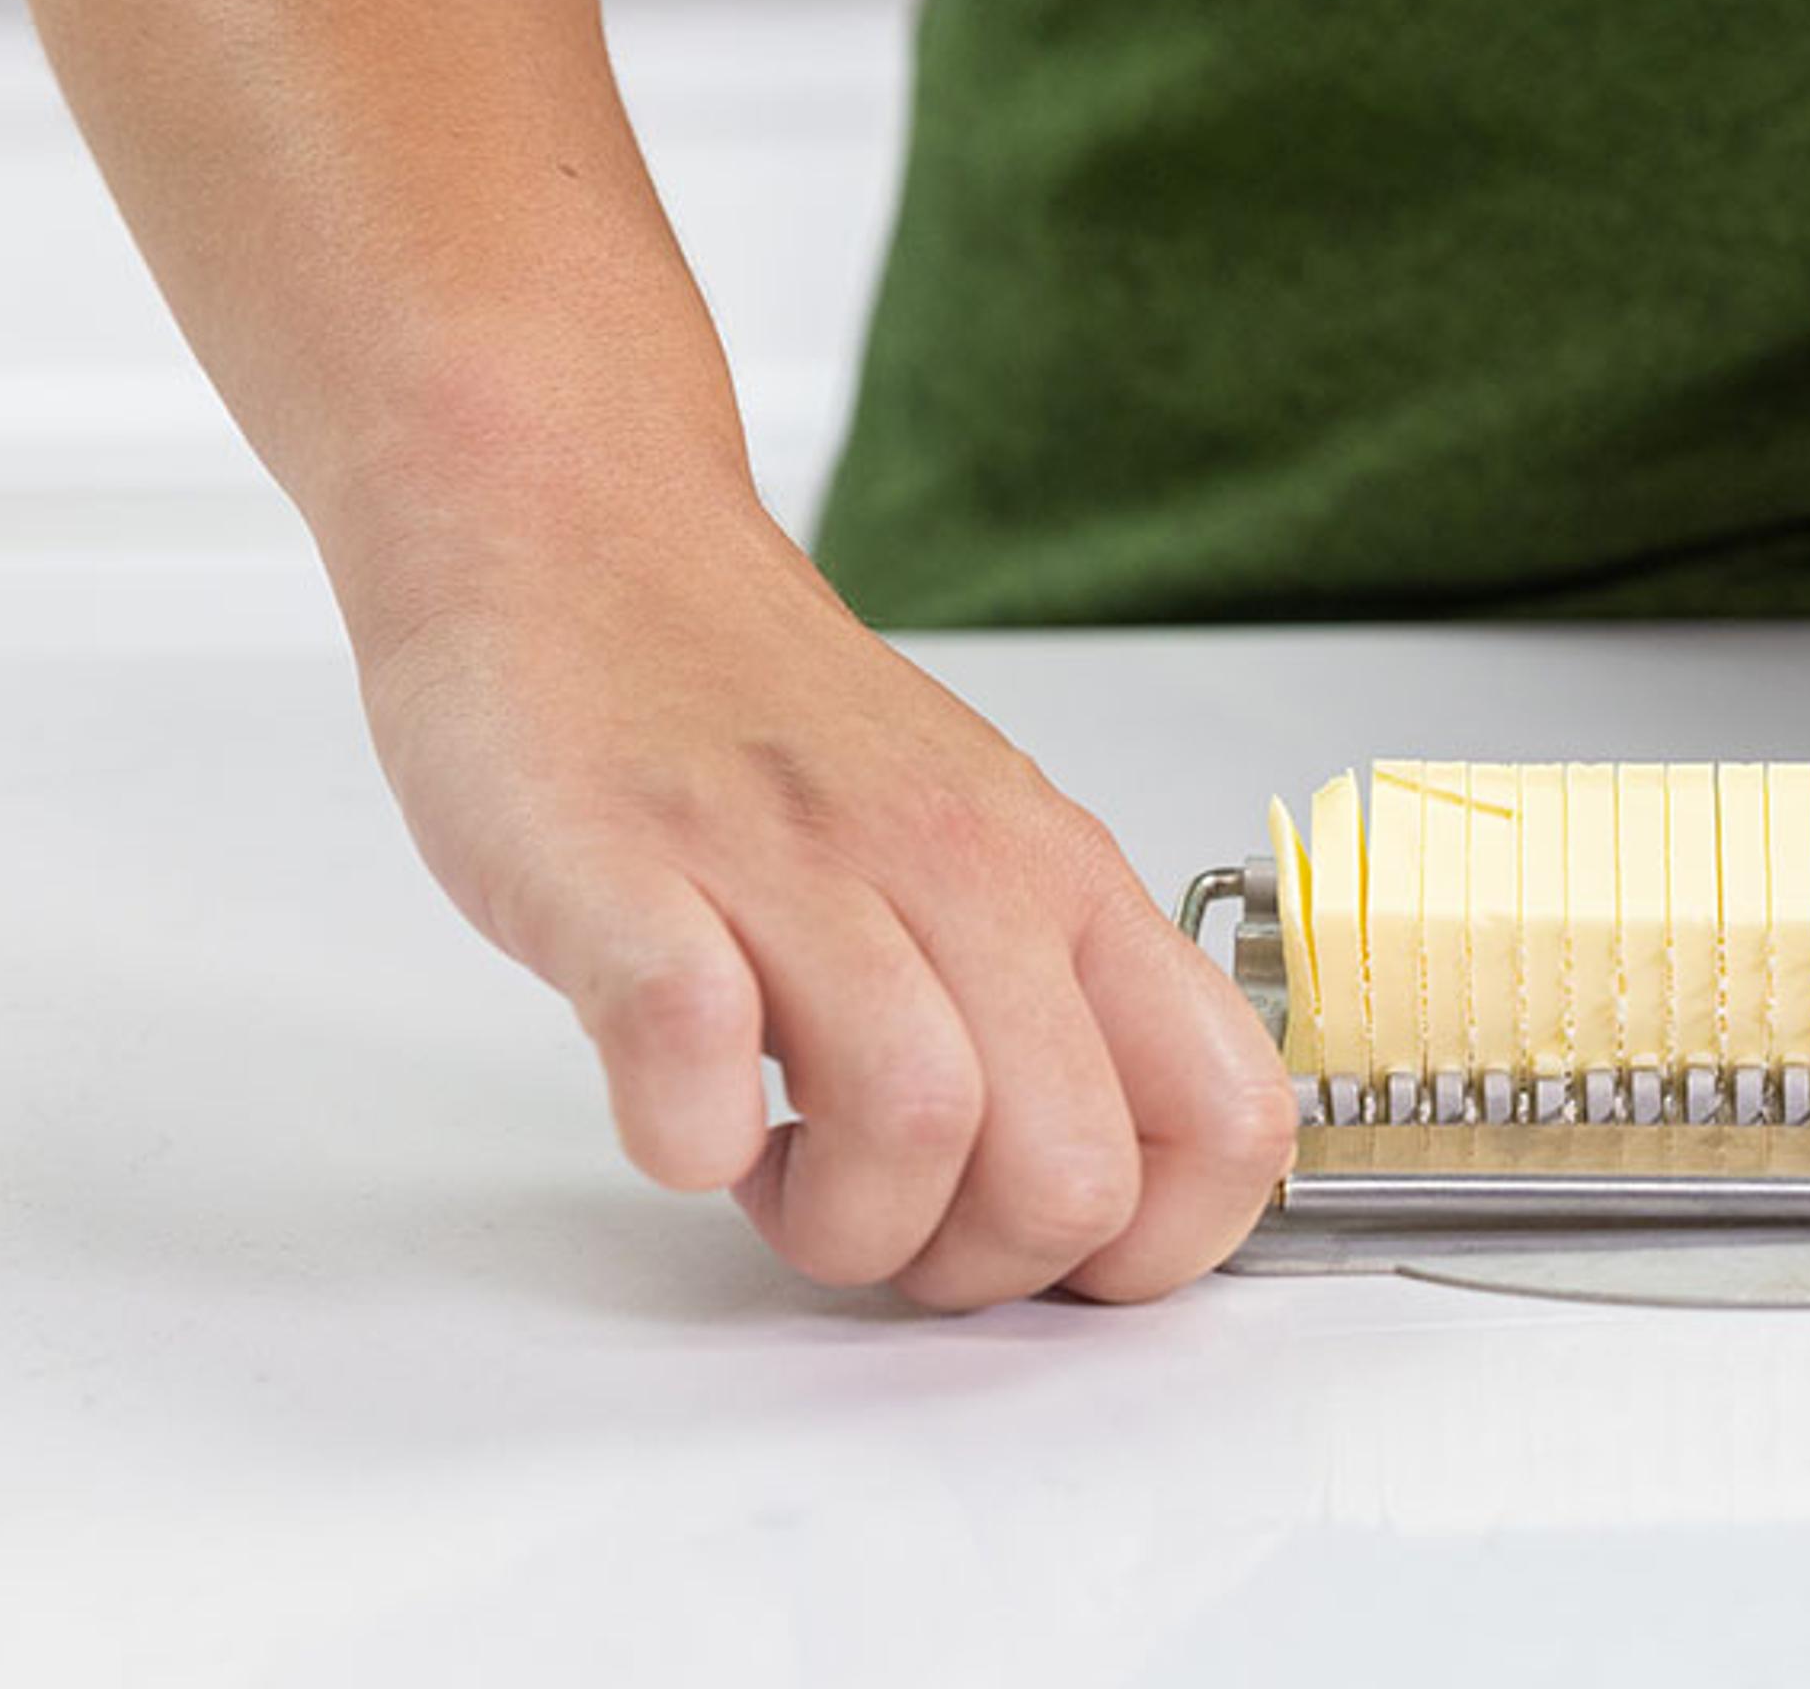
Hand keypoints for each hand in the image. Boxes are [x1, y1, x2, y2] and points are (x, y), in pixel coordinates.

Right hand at [347, 503, 1295, 1309]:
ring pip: (918, 1122)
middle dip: (976, 1270)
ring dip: (841, 1224)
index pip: (1233, 1119)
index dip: (1160, 1245)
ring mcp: (791, 867)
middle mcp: (960, 869)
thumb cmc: (761, 720)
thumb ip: (1048, 1000)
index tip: (1051, 1252)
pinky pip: (693, 1050)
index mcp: (1066, 881)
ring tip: (778, 1174)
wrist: (576, 539)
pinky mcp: (626, 874)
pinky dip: (687, 1136)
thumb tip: (1095, 1191)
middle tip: (883, 1218)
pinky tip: (678, 1112)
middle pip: (1073, 1169)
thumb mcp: (976, 846)